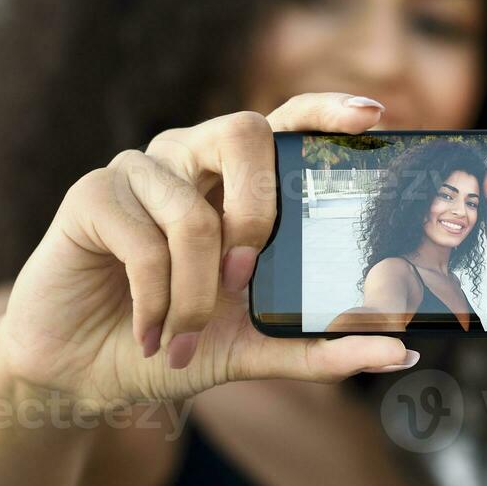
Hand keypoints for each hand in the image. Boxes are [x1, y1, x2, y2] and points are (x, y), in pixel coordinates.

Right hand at [0, 93, 416, 408]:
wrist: (84, 376)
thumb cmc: (173, 345)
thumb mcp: (255, 351)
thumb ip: (323, 349)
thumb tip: (402, 355)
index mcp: (238, 182)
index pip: (287, 121)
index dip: (326, 109)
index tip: (372, 116)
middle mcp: (192, 158)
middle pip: (244, 133)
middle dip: (258, 210)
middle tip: (244, 279)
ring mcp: (140, 170)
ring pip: (193, 213)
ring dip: (194, 293)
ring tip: (181, 337)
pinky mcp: (92, 194)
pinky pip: (143, 239)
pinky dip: (154, 300)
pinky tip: (147, 332)